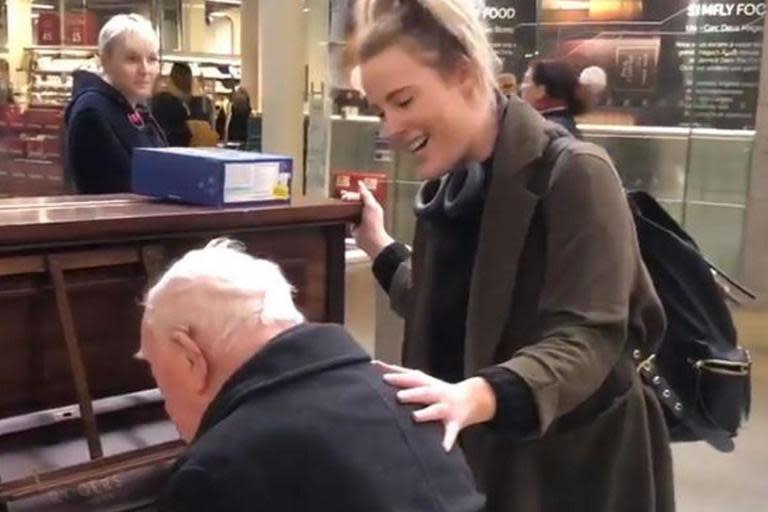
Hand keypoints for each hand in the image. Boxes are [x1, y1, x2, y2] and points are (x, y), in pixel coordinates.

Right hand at [342, 182, 393, 259]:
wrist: (371, 239)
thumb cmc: (374, 224)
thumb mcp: (372, 205)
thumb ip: (366, 195)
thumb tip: (361, 185)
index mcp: (371, 205)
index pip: (361, 195)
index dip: (353, 193)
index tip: (346, 193)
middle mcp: (365, 211)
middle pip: (354, 200)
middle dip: (348, 197)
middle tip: (342, 196)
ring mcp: (358, 218)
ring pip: (350, 208)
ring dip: (344, 204)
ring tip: (338, 201)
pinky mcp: (353, 225)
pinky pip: (346, 217)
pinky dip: (342, 213)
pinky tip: (338, 211)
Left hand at [375, 361, 496, 451]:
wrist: (470, 399)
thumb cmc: (436, 390)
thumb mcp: (420, 379)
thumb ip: (399, 373)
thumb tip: (373, 363)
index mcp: (427, 383)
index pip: (411, 378)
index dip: (398, 377)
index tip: (384, 377)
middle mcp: (437, 393)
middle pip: (424, 392)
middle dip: (412, 394)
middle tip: (398, 396)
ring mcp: (446, 408)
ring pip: (436, 410)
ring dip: (426, 413)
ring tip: (415, 417)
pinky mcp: (455, 423)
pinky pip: (451, 433)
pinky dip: (447, 441)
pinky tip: (443, 449)